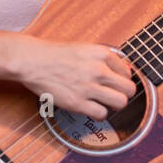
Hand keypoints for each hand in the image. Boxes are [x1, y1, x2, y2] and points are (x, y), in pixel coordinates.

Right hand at [14, 38, 137, 119]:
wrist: (33, 61)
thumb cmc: (55, 55)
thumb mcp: (85, 48)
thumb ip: (104, 58)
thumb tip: (124, 70)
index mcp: (102, 53)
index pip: (128, 72)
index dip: (123, 80)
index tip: (116, 84)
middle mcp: (98, 69)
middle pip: (129, 89)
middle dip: (124, 94)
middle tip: (114, 95)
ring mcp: (89, 87)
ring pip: (120, 102)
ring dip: (114, 105)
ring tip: (104, 103)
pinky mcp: (77, 102)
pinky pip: (101, 114)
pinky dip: (99, 114)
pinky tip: (92, 109)